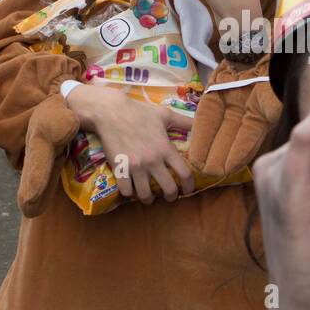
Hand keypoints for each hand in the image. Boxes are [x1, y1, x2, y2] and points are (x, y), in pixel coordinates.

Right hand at [65, 85, 195, 204]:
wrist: (110, 111)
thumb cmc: (139, 112)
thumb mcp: (165, 114)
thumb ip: (184, 121)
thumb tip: (200, 123)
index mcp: (165, 148)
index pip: (184, 174)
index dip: (189, 186)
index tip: (187, 190)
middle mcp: (152, 160)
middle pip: (168, 189)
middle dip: (170, 197)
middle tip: (169, 197)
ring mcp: (135, 166)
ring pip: (145, 194)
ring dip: (148, 198)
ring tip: (148, 196)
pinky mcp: (119, 168)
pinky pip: (125, 191)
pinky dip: (129, 193)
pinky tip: (131, 189)